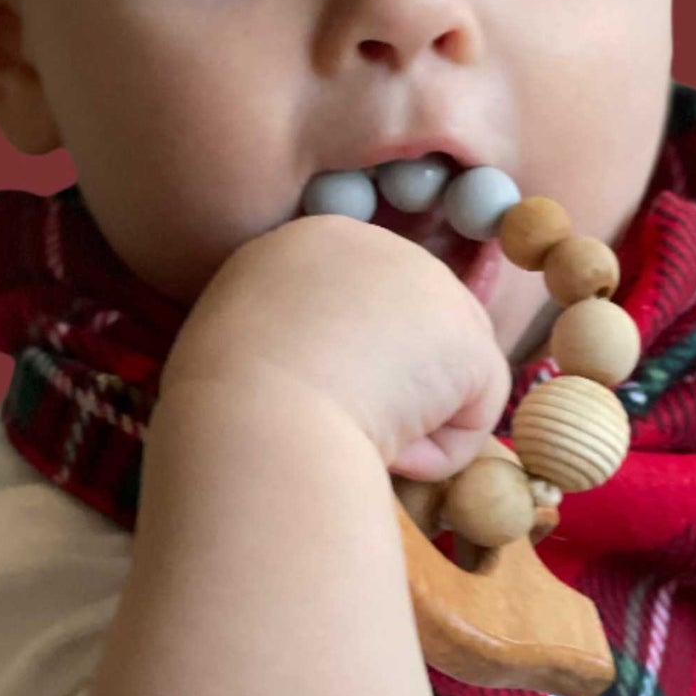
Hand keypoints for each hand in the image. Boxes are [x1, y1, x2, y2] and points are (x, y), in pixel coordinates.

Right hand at [159, 213, 510, 479]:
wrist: (251, 419)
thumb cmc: (222, 401)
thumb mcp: (238, 342)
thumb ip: (289, 336)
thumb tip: (329, 370)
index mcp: (306, 242)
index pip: (356, 306)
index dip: (339, 364)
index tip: (299, 399)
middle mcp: (374, 244)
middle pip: (410, 330)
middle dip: (385, 388)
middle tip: (329, 421)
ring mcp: (427, 281)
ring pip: (444, 372)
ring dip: (408, 420)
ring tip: (350, 430)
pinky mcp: (467, 334)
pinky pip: (473, 412)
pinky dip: (438, 452)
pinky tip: (391, 449)